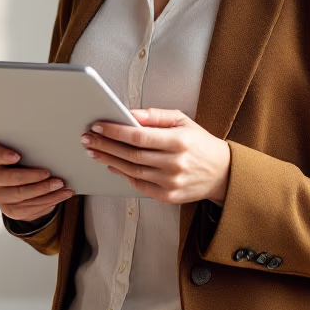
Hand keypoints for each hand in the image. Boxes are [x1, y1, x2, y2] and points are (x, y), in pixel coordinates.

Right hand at [0, 138, 73, 221]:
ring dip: (43, 190)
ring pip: (20, 195)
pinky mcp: (8, 209)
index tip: (17, 156)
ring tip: (60, 185)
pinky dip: (48, 201)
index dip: (3, 155)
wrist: (23, 182)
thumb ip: (29, 147)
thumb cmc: (26, 159)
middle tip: (48, 173)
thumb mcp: (25, 150)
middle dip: (30, 176)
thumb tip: (50, 144)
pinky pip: (28, 208)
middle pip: (7, 178)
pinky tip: (61, 194)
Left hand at [81, 108, 230, 204]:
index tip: (98, 126)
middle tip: (87, 138)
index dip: (116, 131)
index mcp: (179, 141)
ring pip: (131, 171)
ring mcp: (171, 183)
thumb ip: (155, 116)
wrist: (222, 173)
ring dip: (109, 160)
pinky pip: (139, 185)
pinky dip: (122, 174)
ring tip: (94, 151)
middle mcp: (174, 163)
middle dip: (105, 145)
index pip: (139, 136)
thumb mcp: (182, 121)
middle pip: (131, 154)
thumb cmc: (199, 143)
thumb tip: (128, 112)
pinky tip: (111, 165)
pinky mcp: (168, 197)